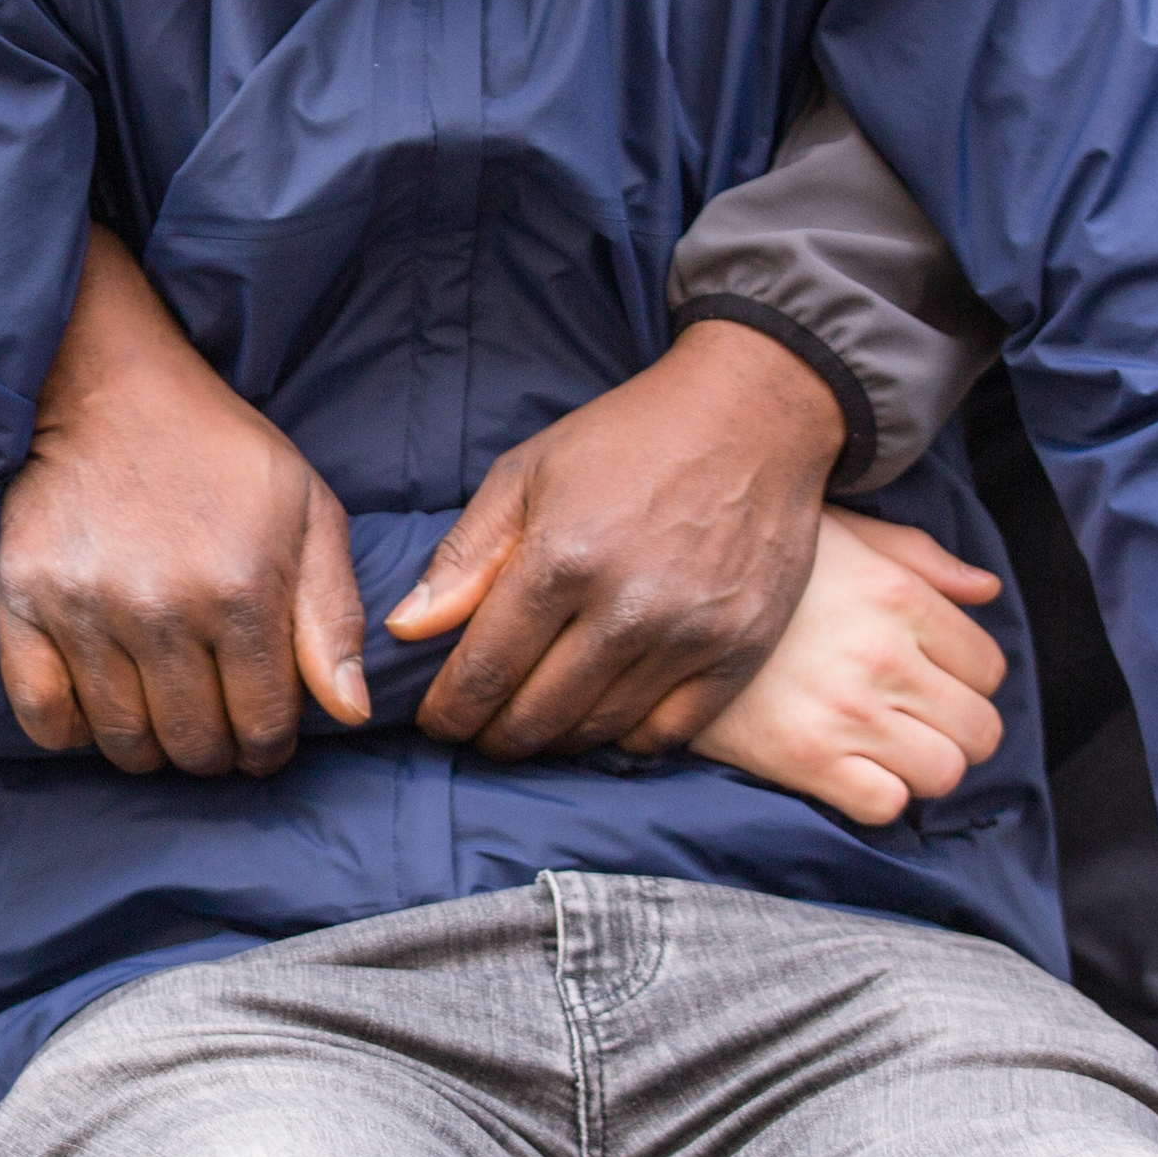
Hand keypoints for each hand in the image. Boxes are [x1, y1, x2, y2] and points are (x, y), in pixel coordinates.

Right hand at [0, 231, 369, 774]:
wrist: (111, 388)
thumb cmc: (221, 452)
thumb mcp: (309, 513)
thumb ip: (334, 617)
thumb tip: (350, 713)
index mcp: (242, 592)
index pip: (264, 728)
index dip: (270, 747)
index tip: (263, 735)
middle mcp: (163, 610)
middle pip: (194, 745)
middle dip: (214, 752)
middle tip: (214, 727)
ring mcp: (87, 610)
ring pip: (123, 741)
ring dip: (149, 747)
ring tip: (161, 715)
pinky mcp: (24, 602)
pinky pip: (42, 714)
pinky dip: (69, 730)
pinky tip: (94, 707)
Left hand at [382, 319, 839, 758]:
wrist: (753, 415)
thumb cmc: (627, 437)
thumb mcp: (526, 473)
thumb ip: (464, 556)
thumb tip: (405, 629)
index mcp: (562, 559)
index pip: (484, 672)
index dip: (451, 712)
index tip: (438, 722)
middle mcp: (627, 608)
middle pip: (537, 716)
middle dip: (493, 736)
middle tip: (480, 731)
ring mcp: (689, 637)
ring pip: (597, 731)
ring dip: (554, 741)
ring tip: (534, 724)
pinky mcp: (740, 653)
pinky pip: (665, 734)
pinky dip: (623, 739)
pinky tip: (601, 718)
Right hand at [685, 512, 1005, 824]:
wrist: (657, 602)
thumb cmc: (753, 560)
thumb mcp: (841, 532)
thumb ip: (920, 556)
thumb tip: (986, 589)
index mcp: (900, 596)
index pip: (989, 668)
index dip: (968, 681)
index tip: (933, 681)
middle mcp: (885, 656)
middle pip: (980, 730)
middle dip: (957, 732)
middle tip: (920, 724)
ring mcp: (848, 712)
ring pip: (944, 773)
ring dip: (923, 768)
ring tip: (890, 751)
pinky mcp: (805, 757)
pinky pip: (886, 805)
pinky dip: (879, 797)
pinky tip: (851, 772)